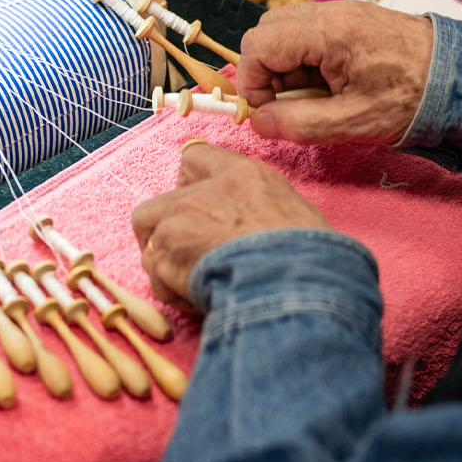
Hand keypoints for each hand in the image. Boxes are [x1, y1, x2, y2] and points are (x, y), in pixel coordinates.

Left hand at [130, 142, 331, 303]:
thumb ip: (260, 210)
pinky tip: (198, 302)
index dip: (188, 184)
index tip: (195, 207)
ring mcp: (178, 223)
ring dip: (167, 265)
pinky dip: (173, 294)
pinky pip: (157, 280)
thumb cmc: (311, 257)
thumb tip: (255, 231)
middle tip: (185, 256)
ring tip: (192, 285)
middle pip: (156, 205)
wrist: (294, 283)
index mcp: (241, 177)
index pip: (195, 159)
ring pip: (149, 241)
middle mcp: (203, 194)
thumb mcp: (294, 214)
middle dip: (163, 231)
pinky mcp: (166, 258)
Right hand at [237, 1, 433, 143]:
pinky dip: (303, 60)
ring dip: (283, 67)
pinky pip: (306, 33)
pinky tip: (328, 84)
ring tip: (312, 96)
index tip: (266, 113)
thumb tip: (258, 123)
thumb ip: (297, 124)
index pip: (257, 46)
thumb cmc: (410, 99)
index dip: (251, 83)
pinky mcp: (349, 20)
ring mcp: (339, 12)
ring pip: (283, 31)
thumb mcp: (351, 122)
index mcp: (328, 32)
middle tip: (288, 103)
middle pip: (265, 32)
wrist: (460, 78)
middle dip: (264, 72)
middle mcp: (329, 12)